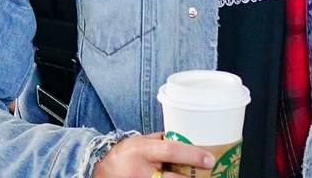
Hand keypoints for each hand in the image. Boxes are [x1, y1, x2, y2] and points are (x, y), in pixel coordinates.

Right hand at [93, 133, 215, 177]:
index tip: (210, 159)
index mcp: (143, 151)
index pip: (171, 151)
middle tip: (208, 175)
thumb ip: (163, 141)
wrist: (101, 170)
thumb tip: (191, 139)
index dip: (192, 155)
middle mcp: (139, 171)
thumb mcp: (143, 141)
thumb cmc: (126, 153)